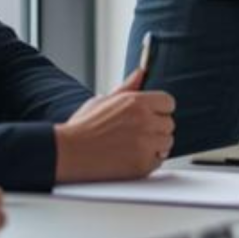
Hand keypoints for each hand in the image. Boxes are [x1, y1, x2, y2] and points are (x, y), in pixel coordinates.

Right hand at [54, 65, 177, 182]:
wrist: (69, 153)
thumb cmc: (83, 128)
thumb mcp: (104, 100)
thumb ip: (128, 87)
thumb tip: (141, 72)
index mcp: (136, 102)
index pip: (168, 102)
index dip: (159, 109)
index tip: (152, 114)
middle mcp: (144, 122)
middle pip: (169, 124)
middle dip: (156, 127)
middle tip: (137, 132)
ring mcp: (145, 144)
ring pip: (166, 143)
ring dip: (155, 144)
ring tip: (134, 145)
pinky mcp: (142, 165)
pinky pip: (159, 160)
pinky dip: (149, 160)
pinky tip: (131, 156)